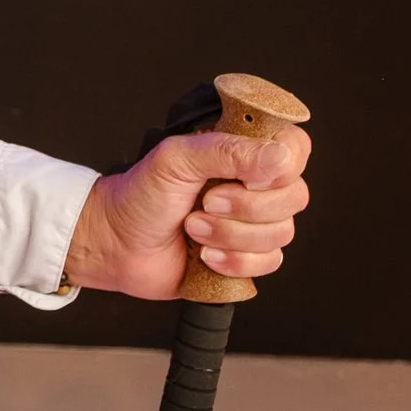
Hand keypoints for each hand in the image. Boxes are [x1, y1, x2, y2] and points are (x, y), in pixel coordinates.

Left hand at [62, 125, 312, 298]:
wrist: (115, 244)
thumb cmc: (139, 194)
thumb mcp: (176, 159)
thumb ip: (228, 151)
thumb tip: (282, 157)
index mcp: (241, 150)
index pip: (295, 148)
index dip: (281, 167)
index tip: (246, 178)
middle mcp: (254, 184)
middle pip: (295, 196)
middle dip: (246, 208)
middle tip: (204, 203)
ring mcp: (253, 222)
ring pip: (282, 233)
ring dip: (231, 236)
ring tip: (192, 228)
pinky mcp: (247, 257)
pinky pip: (269, 262)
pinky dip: (233, 262)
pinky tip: (204, 256)